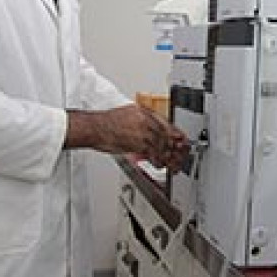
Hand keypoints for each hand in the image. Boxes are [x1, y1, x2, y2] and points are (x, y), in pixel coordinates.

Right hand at [66, 105, 189, 172]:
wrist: (95, 127)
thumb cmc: (107, 123)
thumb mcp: (128, 115)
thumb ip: (143, 123)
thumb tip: (152, 133)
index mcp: (144, 112)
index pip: (166, 123)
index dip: (176, 133)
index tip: (182, 140)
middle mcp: (145, 120)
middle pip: (167, 135)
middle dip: (176, 146)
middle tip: (182, 154)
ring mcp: (142, 132)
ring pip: (162, 145)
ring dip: (169, 156)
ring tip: (174, 163)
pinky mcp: (137, 143)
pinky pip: (153, 154)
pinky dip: (158, 161)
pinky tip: (161, 165)